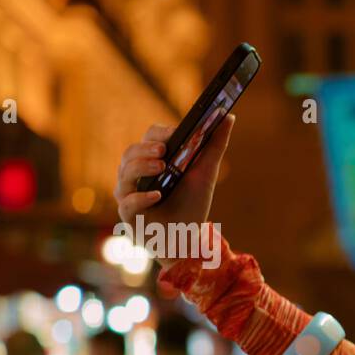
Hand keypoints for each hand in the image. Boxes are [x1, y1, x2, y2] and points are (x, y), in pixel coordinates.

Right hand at [113, 114, 236, 268]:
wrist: (188, 239)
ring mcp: (128, 194)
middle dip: (146, 150)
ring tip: (161, 167)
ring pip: (125, 174)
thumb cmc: (192, 204)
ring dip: (142, 167)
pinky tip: (156, 195)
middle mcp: (135, 174)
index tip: (174, 134)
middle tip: (163, 151)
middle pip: (131, 153)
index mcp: (151, 159)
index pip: (148, 138)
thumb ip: (214, 145)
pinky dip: (141, 198)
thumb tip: (229, 115)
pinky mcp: (129, 215)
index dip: (159, 134)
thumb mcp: (206, 172)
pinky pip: (128, 203)